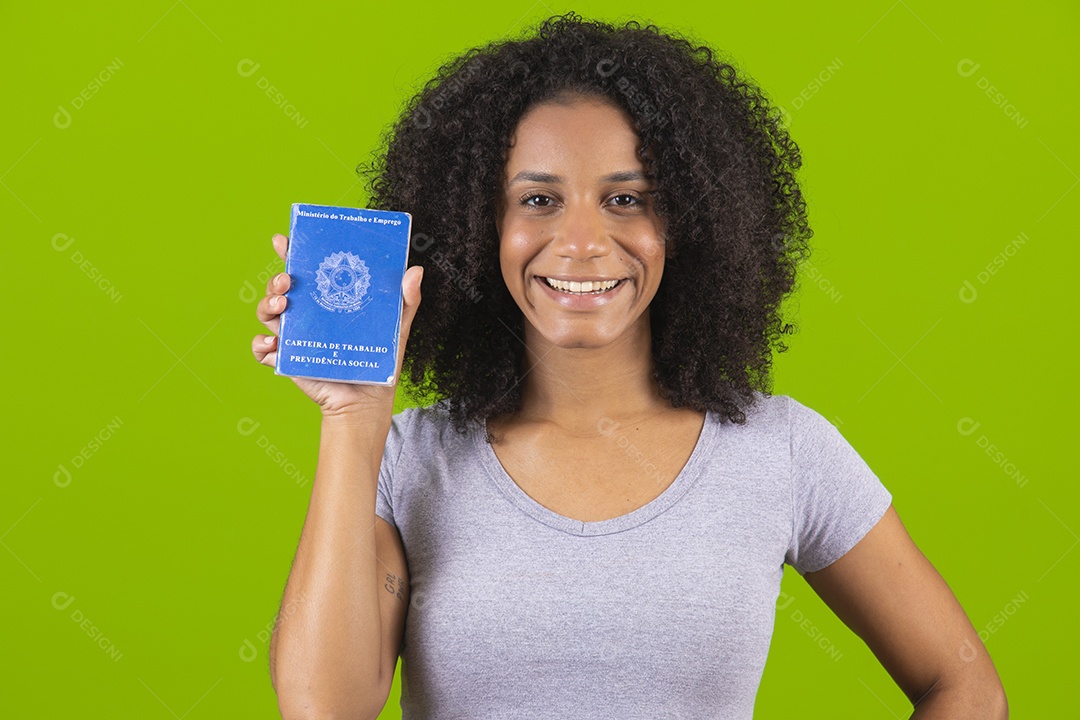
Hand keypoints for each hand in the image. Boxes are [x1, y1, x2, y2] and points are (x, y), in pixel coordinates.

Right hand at [252, 233, 422, 418]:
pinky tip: (274, 344)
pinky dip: (260, 345)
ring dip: (266, 305)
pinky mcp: (286, 360)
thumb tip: (416, 270)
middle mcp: (306, 314)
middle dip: (276, 279)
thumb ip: (406, 300)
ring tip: (282, 306)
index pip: (305, 271)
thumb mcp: (397, 327)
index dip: (291, 253)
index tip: (283, 240)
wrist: (367, 401)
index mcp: (326, 300)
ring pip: (266, 313)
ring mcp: (293, 336)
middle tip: (287, 280)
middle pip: (280, 288)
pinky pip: (262, 350)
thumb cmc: (380, 361)